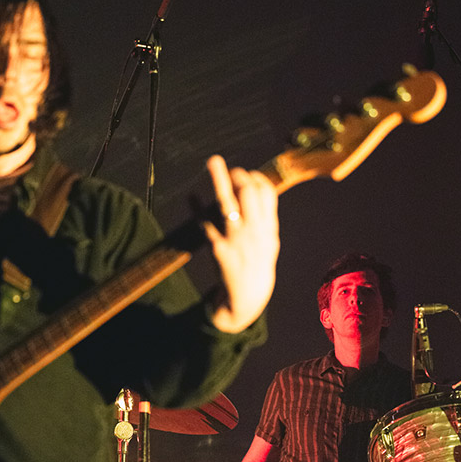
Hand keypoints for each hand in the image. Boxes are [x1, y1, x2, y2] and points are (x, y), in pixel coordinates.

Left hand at [203, 155, 278, 332]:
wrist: (248, 300)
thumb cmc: (256, 266)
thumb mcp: (268, 242)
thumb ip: (264, 216)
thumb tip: (256, 186)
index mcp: (269, 229)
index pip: (267, 193)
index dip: (255, 178)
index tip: (246, 174)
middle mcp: (255, 232)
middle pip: (249, 193)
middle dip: (238, 176)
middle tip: (229, 170)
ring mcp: (236, 241)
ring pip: (227, 203)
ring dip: (219, 180)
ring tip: (212, 161)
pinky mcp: (219, 250)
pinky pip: (206, 225)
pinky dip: (197, 209)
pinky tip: (191, 197)